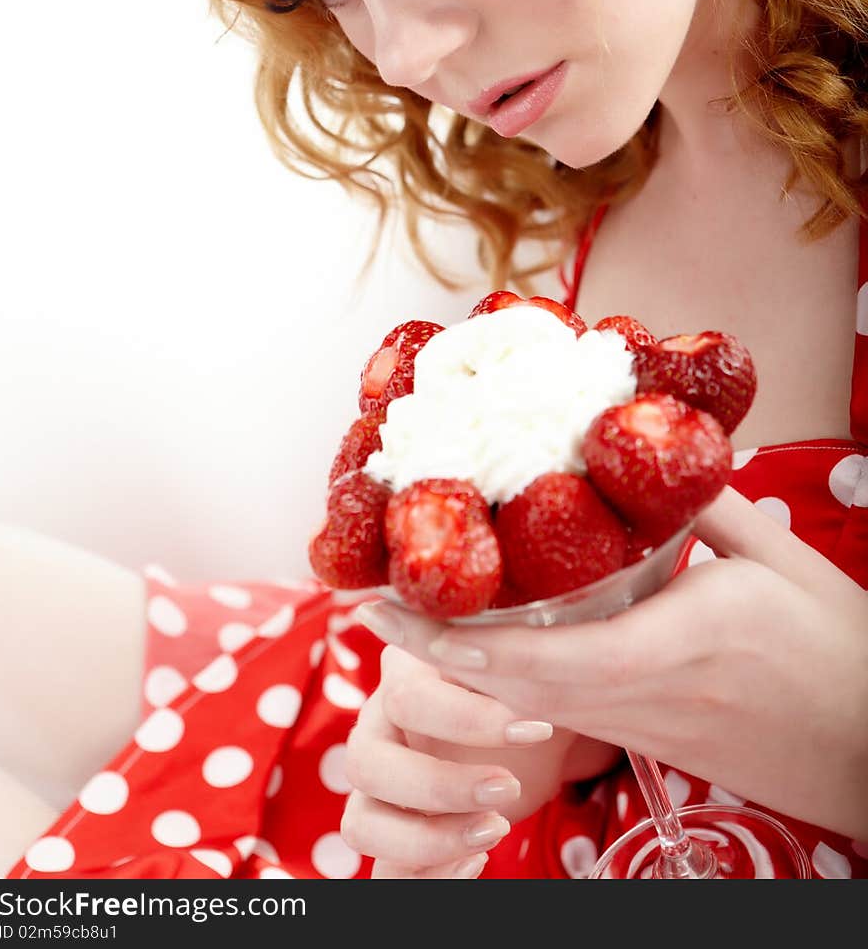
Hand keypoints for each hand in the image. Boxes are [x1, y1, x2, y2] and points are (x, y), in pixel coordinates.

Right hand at [340, 642, 618, 877]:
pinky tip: (478, 859)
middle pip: (365, 764)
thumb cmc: (520, 686)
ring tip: (495, 830)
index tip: (535, 729)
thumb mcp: (519, 666)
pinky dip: (431, 874)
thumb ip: (509, 658)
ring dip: (426, 840)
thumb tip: (517, 649)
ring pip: (360, 825)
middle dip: (439, 786)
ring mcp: (376, 786)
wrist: (529, 727)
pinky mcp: (390, 833)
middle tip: (509, 787)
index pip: (408, 698)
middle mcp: (376, 728)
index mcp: (402, 674)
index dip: (467, 720)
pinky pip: (384, 872)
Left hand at [356, 488, 867, 840]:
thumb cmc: (839, 655)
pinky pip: (560, 714)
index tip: (393, 602)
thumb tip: (646, 453)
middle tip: (374, 601)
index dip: (456, 639)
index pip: (542, 655)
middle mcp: (641, 694)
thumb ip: (707, 506)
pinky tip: (487, 650)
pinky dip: (509, 683)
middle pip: (512, 688)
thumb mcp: (782, 561)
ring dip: (462, 669)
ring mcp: (639, 729)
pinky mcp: (647, 742)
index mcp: (676, 641)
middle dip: (435, 651)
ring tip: (412, 617)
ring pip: (528, 708)